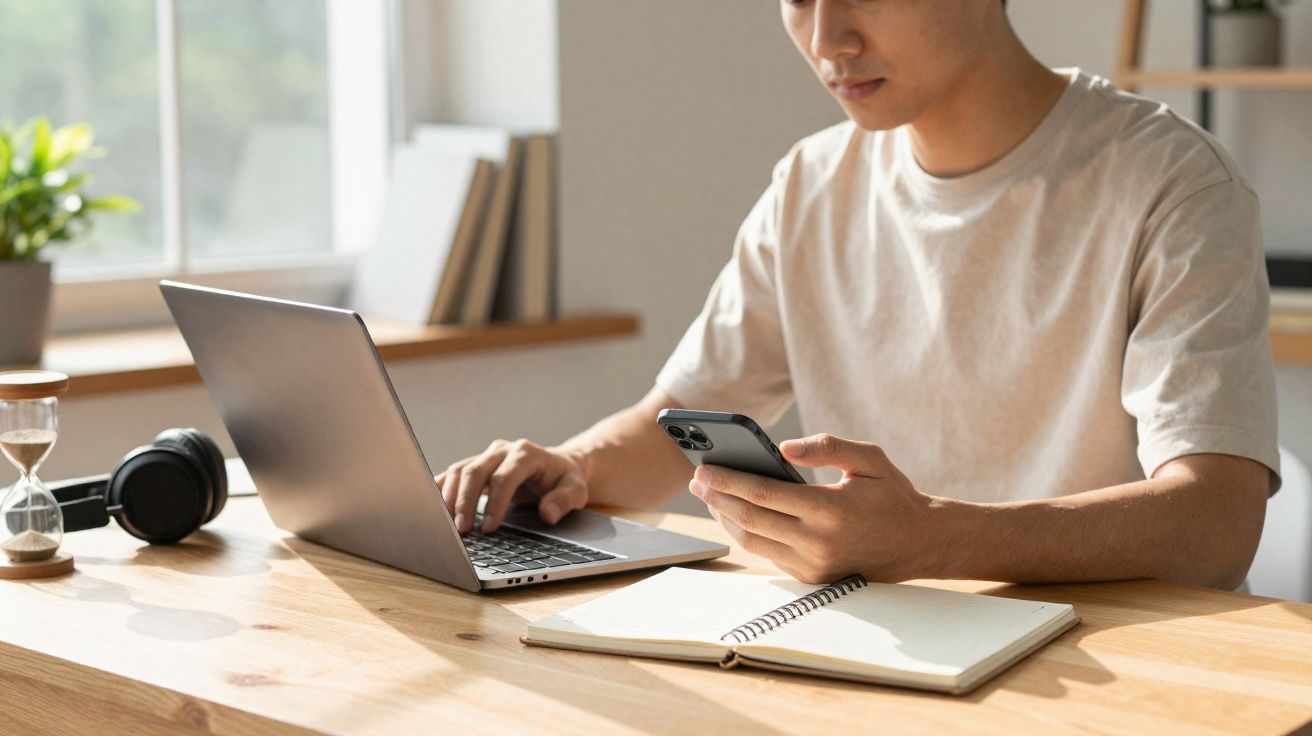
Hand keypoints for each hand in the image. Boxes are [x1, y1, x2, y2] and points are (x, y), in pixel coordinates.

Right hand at [437, 439, 588, 534]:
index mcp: (527, 453)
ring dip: (449, 497)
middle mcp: (503, 450)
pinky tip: (433, 508)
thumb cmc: (565, 480)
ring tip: (445, 526)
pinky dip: (441, 489)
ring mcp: (486, 455)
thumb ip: (564, 500)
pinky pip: (453, 474)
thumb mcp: (576, 490)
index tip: (489, 528)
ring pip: (460, 470)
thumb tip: (548, 513)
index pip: (505, 477)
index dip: (495, 503)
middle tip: (461, 531)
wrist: (558, 466)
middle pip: (475, 471)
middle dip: (465, 501)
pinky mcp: (476, 464)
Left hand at [689, 433, 941, 583]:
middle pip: (750, 519)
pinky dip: (745, 533)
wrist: (918, 543)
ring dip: (725, 518)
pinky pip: (767, 554)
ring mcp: (813, 564)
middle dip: (717, 498)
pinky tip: (734, 513)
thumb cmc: (891, 495)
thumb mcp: (869, 458)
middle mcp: (818, 542)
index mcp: (830, 510)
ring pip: (752, 541)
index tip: (704, 469)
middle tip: (697, 480)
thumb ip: (827, 446)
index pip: (764, 495)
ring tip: (709, 495)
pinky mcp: (811, 577)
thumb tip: (784, 447)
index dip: (729, 481)